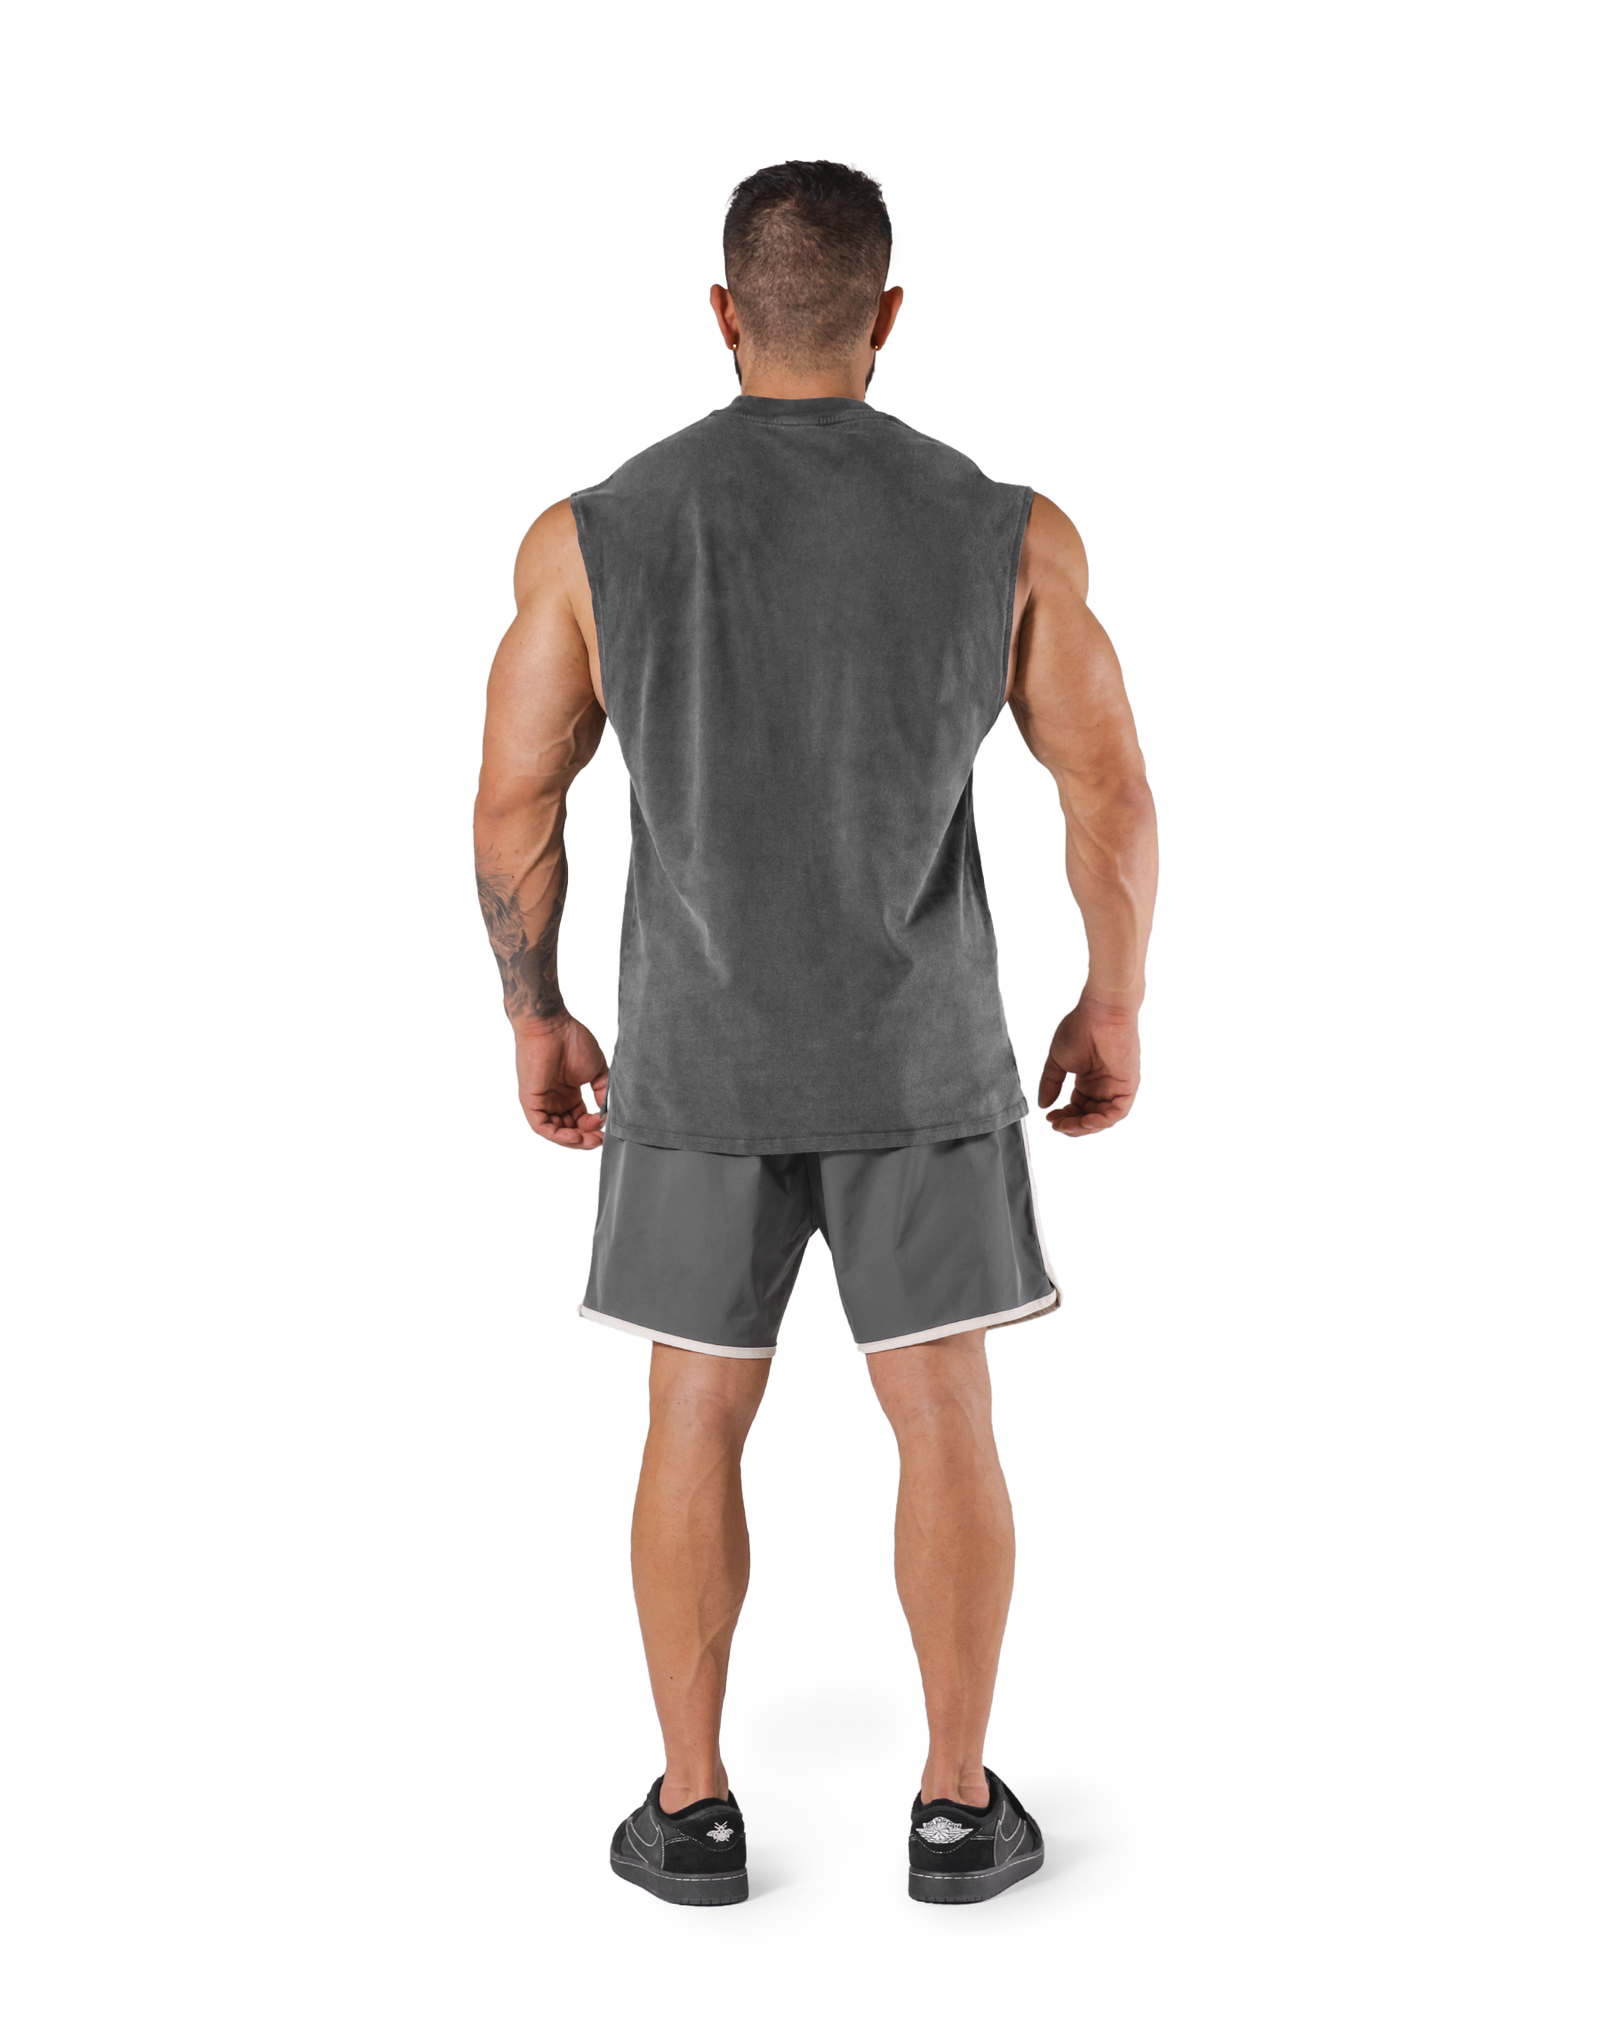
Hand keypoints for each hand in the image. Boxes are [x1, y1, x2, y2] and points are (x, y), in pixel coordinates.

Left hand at [513, 1013, 609, 1150]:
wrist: (551, 1026)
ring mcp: (542, 1102)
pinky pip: (542, 1127)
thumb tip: (609, 1115)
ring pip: (556, 1132)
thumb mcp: (596, 1072)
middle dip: (585, 1138)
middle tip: (599, 1140)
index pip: (580, 1121)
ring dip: (573, 1140)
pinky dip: (558, 1135)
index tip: (606, 1125)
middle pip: (569, 1130)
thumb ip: (603, 1093)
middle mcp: (555, 1101)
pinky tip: (575, 1135)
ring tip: (589, 1140)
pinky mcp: (531, 1102)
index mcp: (568, 1094)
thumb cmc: (572, 1041)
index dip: (593, 1127)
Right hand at [1036, 1000, 1142, 1139]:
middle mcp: (1104, 1087)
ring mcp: (1116, 1088)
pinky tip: (1084, 1120)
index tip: (1048, 1119)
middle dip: (1071, 1125)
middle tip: (1055, 1125)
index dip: (1063, 1117)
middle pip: (1089, 1117)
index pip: (1078, 1108)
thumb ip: (1051, 1084)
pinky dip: (1101, 1121)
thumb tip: (1043, 1105)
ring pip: (1102, 1119)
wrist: (1101, 1011)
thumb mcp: (1058, 1061)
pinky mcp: (1128, 1086)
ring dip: (1084, 1126)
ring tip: (1066, 1125)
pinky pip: (1116, 1113)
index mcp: (1089, 1081)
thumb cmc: (1080, 1027)